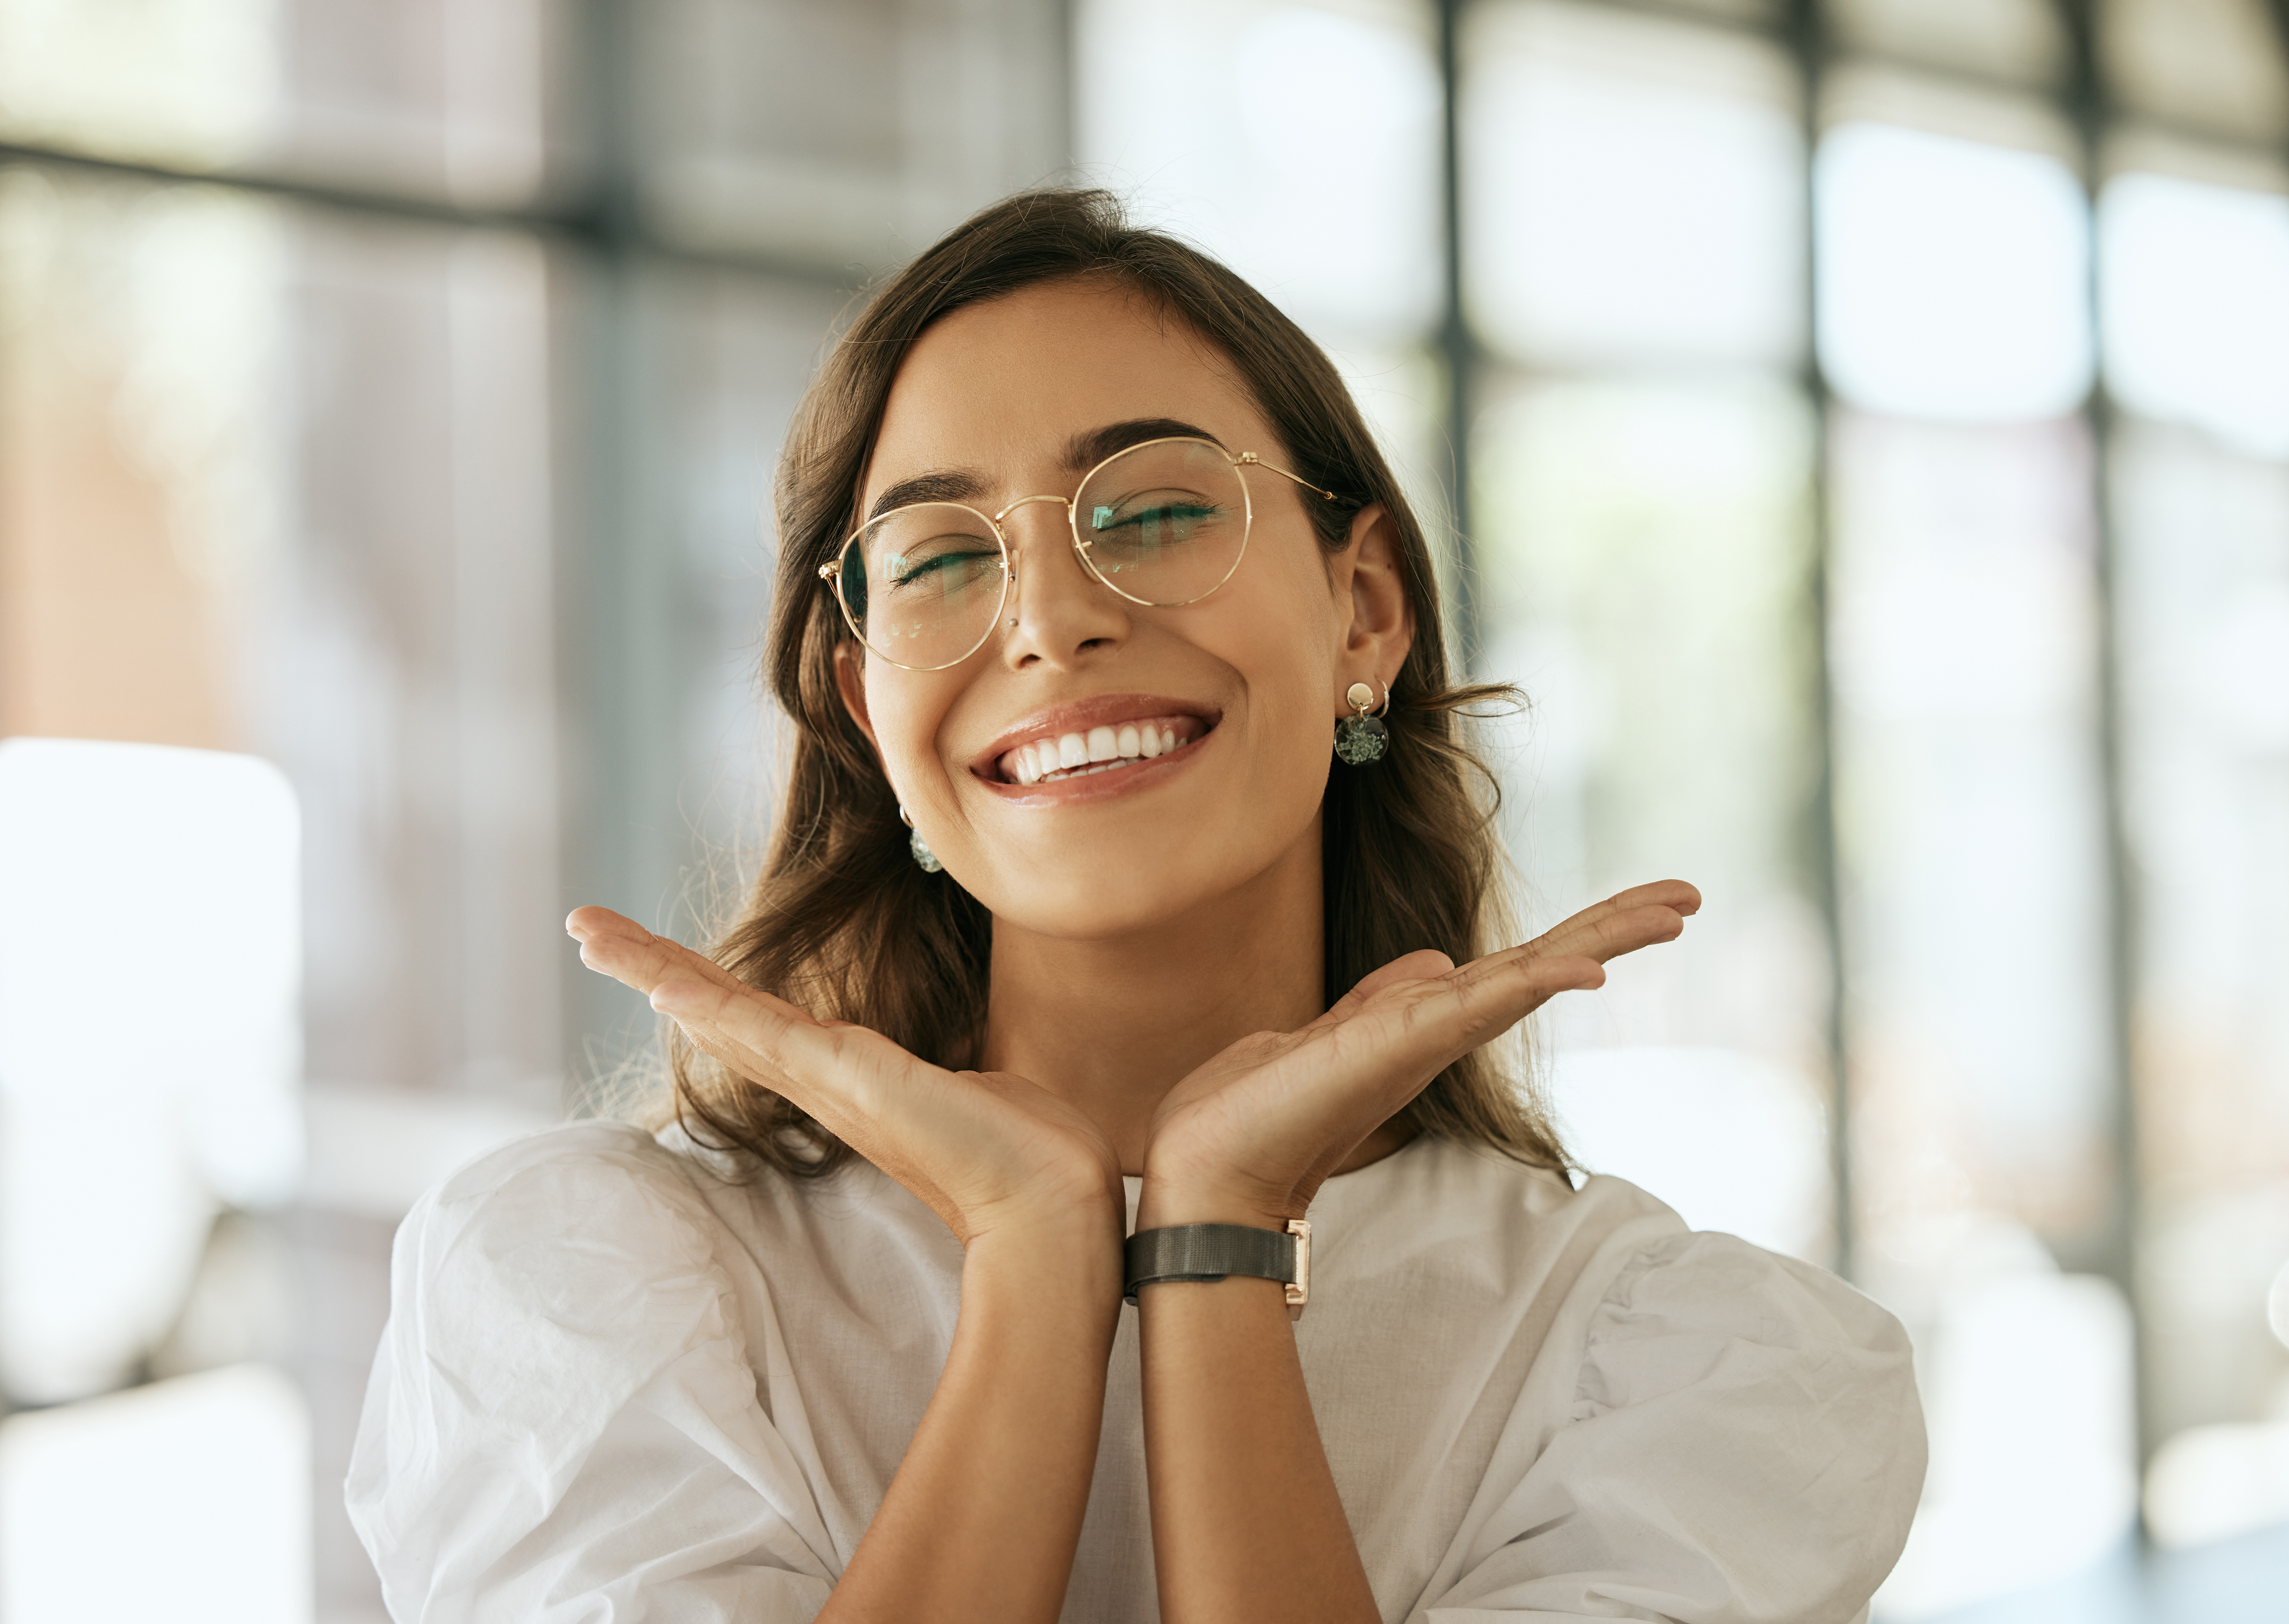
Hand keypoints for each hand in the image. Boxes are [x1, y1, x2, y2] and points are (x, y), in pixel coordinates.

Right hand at [566, 907, 1125, 1247]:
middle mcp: (823, 1081)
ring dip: (653, 969)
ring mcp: (830, 1082)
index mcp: (847, 1078)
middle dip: (646, 965)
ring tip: (590, 933)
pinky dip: (712, 1006)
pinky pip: (766, 1034)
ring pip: (722, 1013)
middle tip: (582, 927)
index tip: (652, 959)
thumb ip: (952, 1073)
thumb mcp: (974, 1087)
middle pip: (714, 1011)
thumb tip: (970, 1071)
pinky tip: (662, 984)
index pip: (754, 1019)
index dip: (699, 984)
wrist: (1054, 1201)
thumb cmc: (1026, 1152)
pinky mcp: (851, 1081)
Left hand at [1140, 881, 1699, 1225]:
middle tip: (1689, 896)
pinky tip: (1588, 968)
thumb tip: (1433, 961)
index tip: (1643, 906)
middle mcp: (1439, 1031)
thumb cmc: (1256, 1109)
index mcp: (1425, 1022)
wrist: (1207, 1166)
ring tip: (1673, 908)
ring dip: (1603, 940)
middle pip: (1546, 967)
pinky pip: (1483, 1004)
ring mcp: (1427, 1039)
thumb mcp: (1328, 1032)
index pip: (1519, 966)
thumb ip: (1383, 998)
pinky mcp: (1402, 1045)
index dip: (1580, 935)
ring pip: (1532, 976)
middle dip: (1616, 928)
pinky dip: (1537, 984)